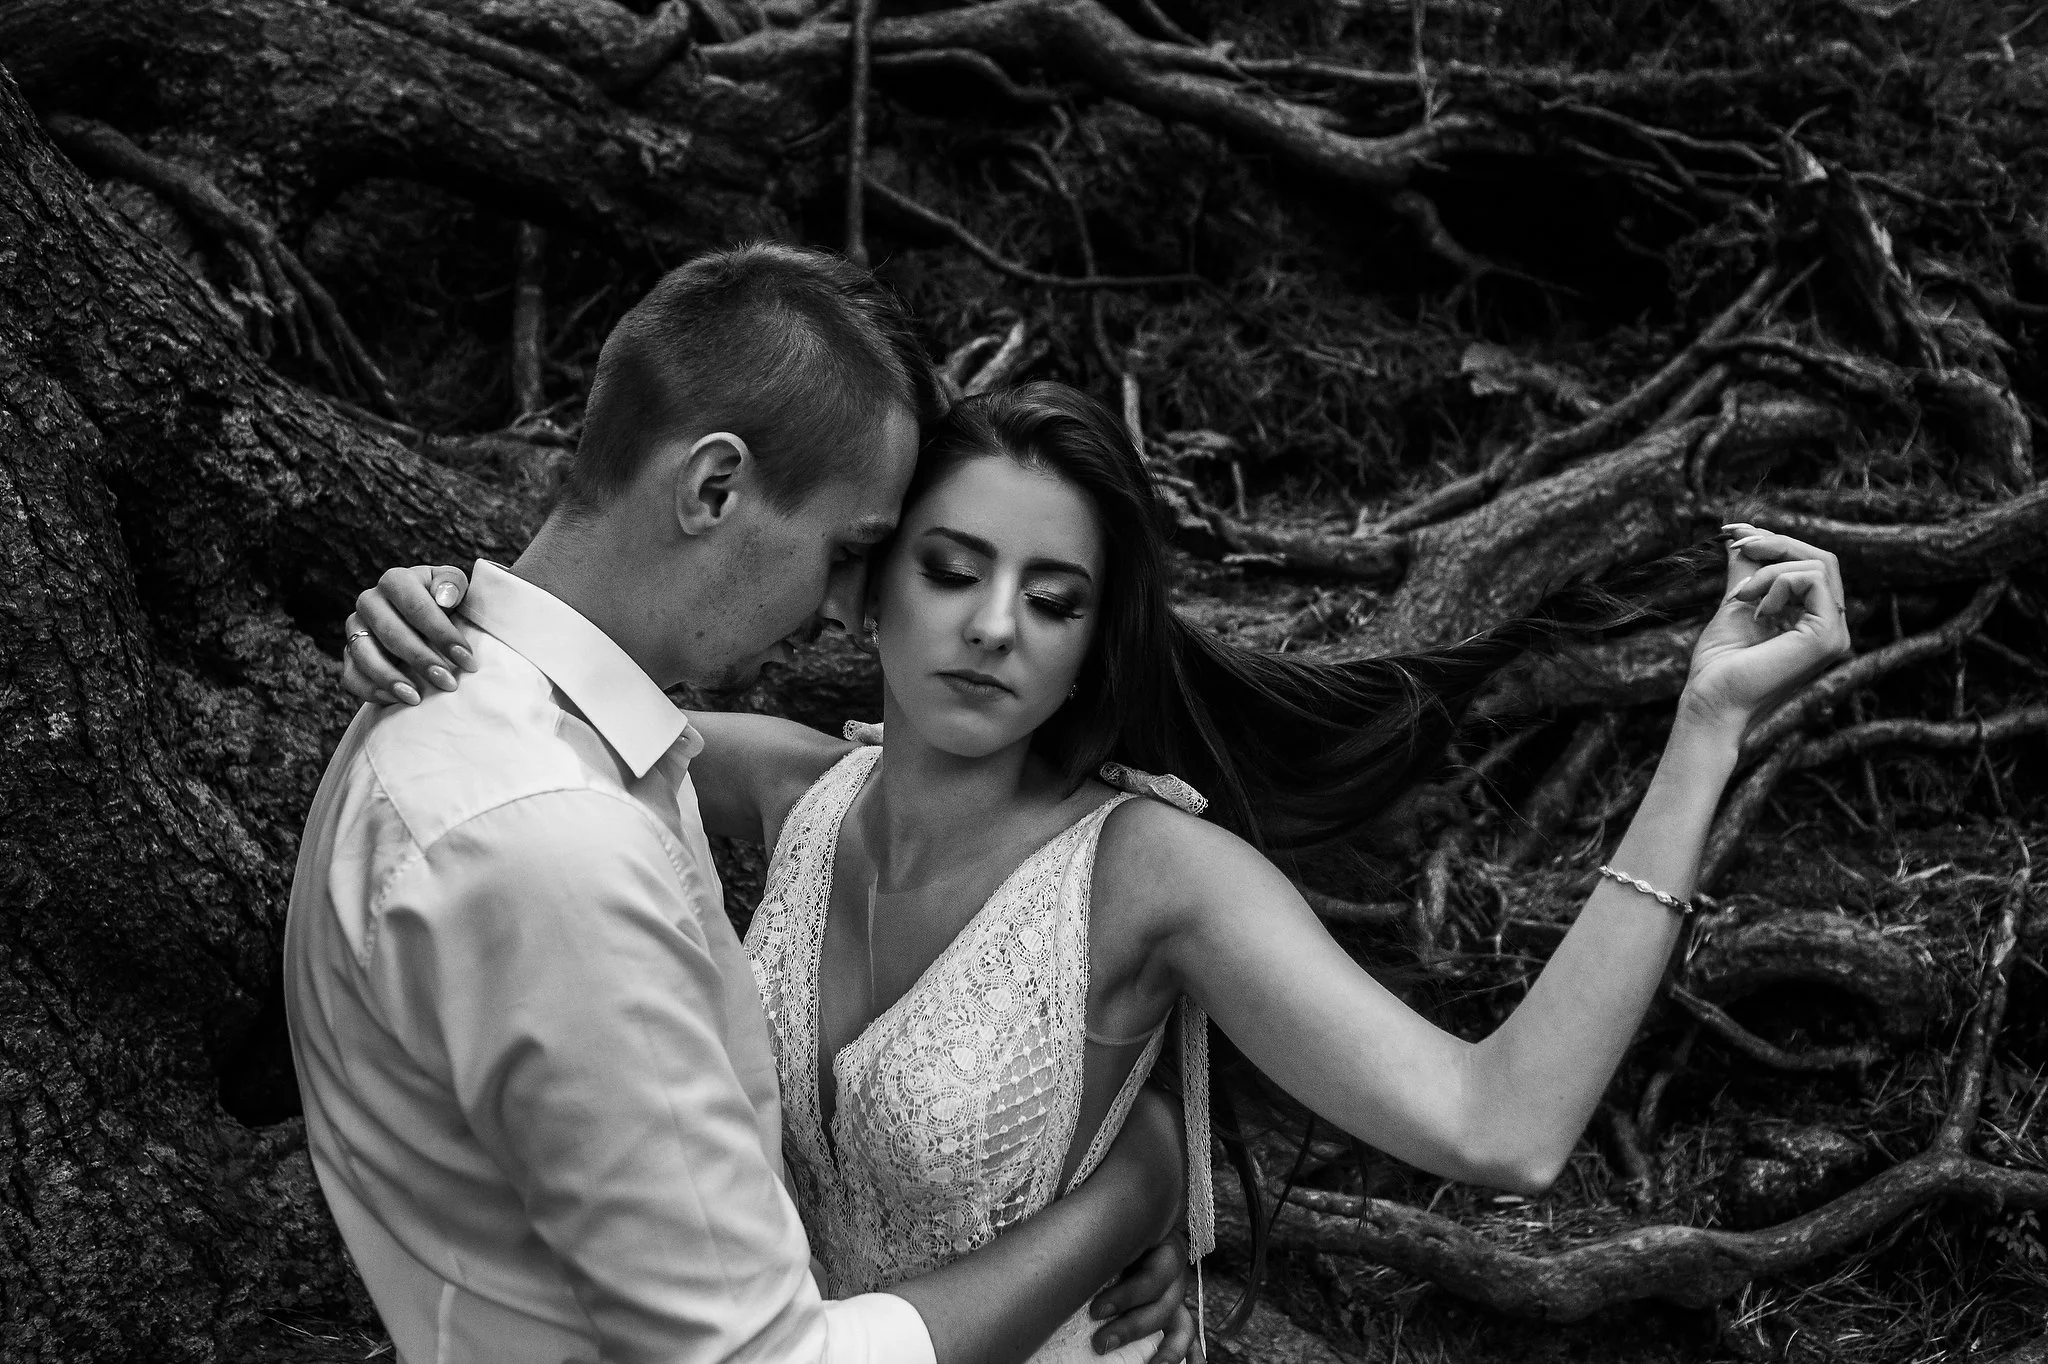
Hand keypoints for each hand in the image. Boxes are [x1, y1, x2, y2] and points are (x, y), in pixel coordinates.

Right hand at [342, 565, 473, 705]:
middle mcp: (369, 601)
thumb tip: (444, 597)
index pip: (416, 606)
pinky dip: (371, 690)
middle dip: (422, 660)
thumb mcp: (454, 588)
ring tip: (416, 698)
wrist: (425, 624)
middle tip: (448, 683)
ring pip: (364, 654)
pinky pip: (351, 675)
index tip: (466, 658)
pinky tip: (396, 700)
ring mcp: (355, 628)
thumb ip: (452, 584)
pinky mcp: (348, 654)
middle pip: (391, 632)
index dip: (442, 633)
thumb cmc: (445, 604)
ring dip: (390, 678)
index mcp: (396, 581)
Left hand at [1088, 1232, 1198, 1362]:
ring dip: (1169, 1352)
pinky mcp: (1176, 1313)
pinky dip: (1192, 1355)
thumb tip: (1061, 1254)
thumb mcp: (1112, 1232)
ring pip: (1182, 1325)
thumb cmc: (1114, 1230)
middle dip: (1132, 1327)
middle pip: (1163, 1305)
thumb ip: (1099, 1245)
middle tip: (1100, 1343)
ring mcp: (1177, 1296)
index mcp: (1163, 1249)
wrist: (1130, 1224)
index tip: (1095, 1311)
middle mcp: (1174, 1276)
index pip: (1152, 1277)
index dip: (1127, 1297)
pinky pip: (1190, 1336)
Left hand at [1679, 524, 1853, 734]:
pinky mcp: (1828, 637)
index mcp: (1814, 620)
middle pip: (1822, 559)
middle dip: (1776, 543)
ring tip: (1742, 597)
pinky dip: (1778, 582)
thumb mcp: (1736, 602)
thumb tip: (1741, 533)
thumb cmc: (1719, 664)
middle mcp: (1831, 626)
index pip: (1812, 565)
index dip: (1776, 540)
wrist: (1710, 702)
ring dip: (1770, 569)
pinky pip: (1813, 580)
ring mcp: (1834, 633)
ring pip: (1819, 564)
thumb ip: (1748, 570)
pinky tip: (1757, 611)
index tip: (1734, 534)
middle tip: (1738, 545)